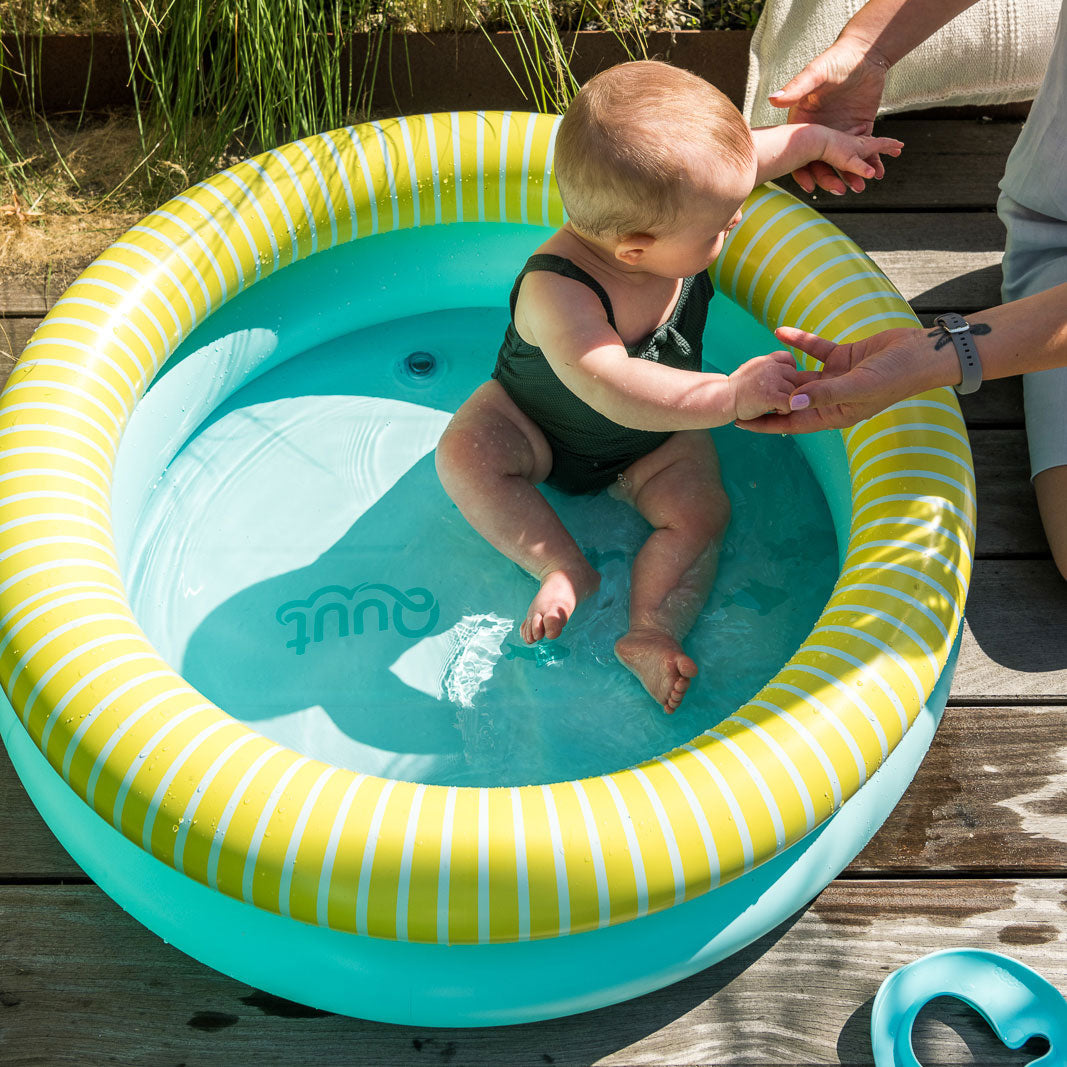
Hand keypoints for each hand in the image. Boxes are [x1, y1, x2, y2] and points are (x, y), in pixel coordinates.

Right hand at [728, 350, 803, 421]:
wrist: (723, 399)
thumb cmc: (736, 389)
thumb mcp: (751, 369)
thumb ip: (767, 367)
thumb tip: (782, 369)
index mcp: (766, 360)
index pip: (789, 359)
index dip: (789, 371)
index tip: (780, 382)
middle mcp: (771, 367)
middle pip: (794, 377)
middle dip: (787, 388)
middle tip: (773, 397)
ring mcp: (772, 381)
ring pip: (793, 392)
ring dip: (785, 401)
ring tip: (770, 404)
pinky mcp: (772, 396)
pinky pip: (790, 404)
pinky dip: (784, 410)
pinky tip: (772, 411)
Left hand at [736, 324, 943, 432]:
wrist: (921, 353)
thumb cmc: (895, 377)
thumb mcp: (858, 388)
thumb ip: (825, 394)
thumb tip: (794, 402)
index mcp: (834, 414)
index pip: (792, 421)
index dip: (766, 423)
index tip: (740, 421)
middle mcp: (832, 398)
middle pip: (792, 400)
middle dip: (767, 398)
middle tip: (739, 391)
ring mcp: (836, 377)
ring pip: (800, 375)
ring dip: (780, 370)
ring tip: (754, 365)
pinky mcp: (843, 357)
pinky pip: (814, 349)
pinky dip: (799, 341)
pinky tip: (779, 332)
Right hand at [769, 37, 890, 193]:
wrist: (864, 52)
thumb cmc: (836, 58)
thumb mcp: (816, 73)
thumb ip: (797, 87)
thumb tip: (773, 99)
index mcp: (803, 121)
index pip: (798, 153)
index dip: (802, 171)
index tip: (809, 187)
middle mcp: (819, 130)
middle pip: (821, 162)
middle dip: (831, 178)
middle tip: (842, 191)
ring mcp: (839, 131)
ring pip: (843, 159)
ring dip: (852, 174)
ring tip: (862, 186)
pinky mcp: (859, 128)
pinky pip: (864, 149)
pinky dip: (871, 161)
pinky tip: (879, 172)